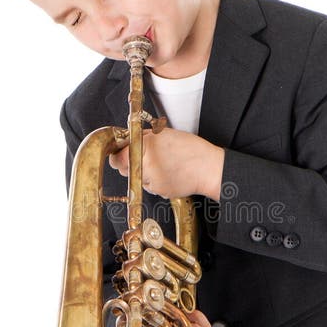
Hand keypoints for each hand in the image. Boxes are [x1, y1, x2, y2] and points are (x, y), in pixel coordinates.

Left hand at [109, 127, 223, 200]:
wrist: (208, 168)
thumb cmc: (191, 149)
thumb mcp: (163, 134)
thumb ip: (142, 137)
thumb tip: (127, 141)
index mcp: (144, 149)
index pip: (117, 157)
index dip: (118, 154)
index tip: (121, 152)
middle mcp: (145, 167)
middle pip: (124, 169)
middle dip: (130, 162)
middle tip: (143, 155)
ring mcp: (151, 182)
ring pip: (138, 178)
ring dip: (144, 172)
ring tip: (162, 163)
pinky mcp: (159, 192)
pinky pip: (150, 186)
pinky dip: (156, 180)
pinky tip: (168, 172)